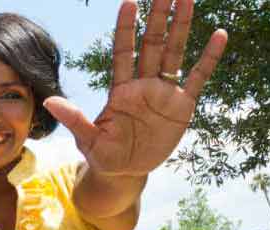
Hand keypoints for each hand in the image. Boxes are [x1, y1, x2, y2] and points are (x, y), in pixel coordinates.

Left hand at [44, 0, 225, 177]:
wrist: (124, 172)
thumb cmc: (102, 154)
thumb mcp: (87, 139)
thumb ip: (74, 119)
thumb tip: (50, 101)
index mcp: (120, 90)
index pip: (123, 52)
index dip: (126, 29)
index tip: (129, 2)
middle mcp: (143, 85)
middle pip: (152, 45)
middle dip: (158, 18)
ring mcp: (164, 93)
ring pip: (175, 53)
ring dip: (182, 27)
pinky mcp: (182, 105)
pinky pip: (198, 77)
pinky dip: (209, 57)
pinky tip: (220, 34)